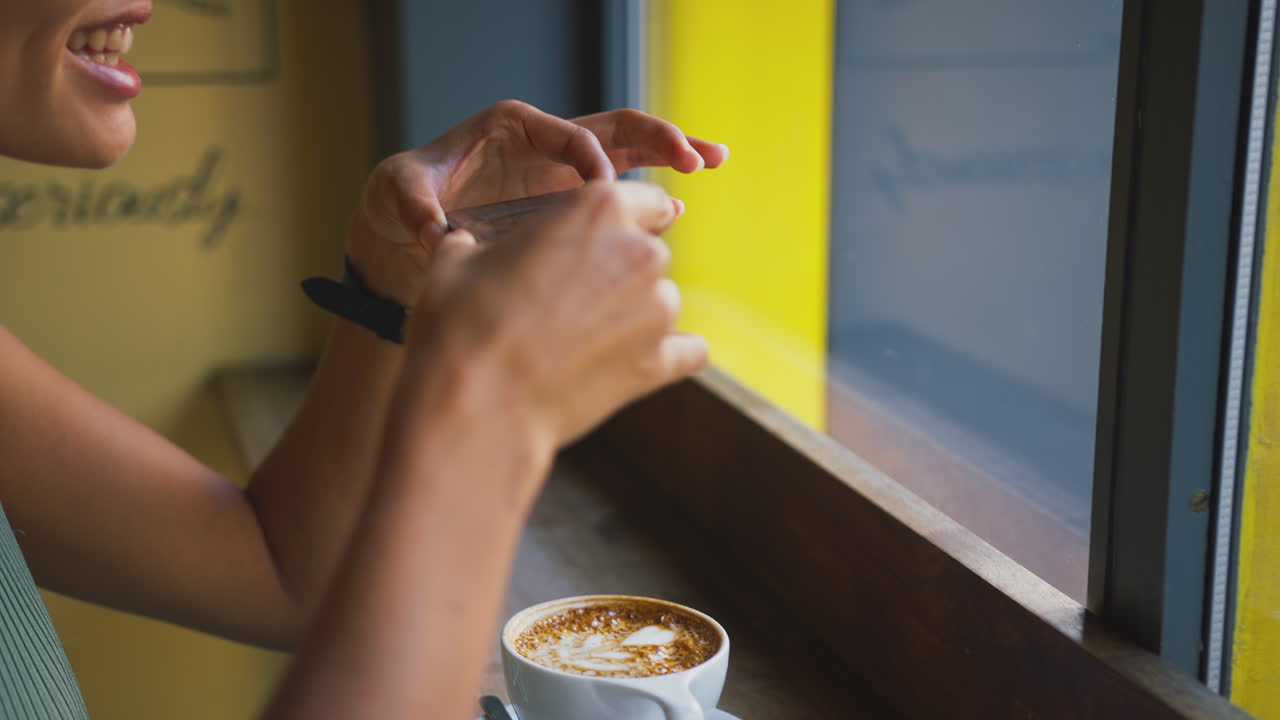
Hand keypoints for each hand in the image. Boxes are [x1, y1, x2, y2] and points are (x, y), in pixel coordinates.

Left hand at [347, 101, 728, 304]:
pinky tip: (683, 205)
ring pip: (627, 151)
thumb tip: (434, 232)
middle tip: (696, 158)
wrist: (404, 224)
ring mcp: (560, 168)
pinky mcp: (568, 196)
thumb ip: (415, 206)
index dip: (593, 163)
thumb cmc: (398, 200)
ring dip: (670, 153)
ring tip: (715, 159)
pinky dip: (651, 188)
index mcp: (512, 127)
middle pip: (613, 128)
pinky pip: (618, 184)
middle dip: (657, 139)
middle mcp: (544, 140)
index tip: (606, 196)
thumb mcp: (395, 195)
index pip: (569, 135)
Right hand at [402, 181, 707, 458]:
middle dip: (621, 271)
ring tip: (583, 341)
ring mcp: (659, 309)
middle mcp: (642, 251)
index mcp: (600, 208)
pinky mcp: (660, 363)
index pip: (643, 198)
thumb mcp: (459, 259)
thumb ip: (481, 240)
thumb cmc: (464, 322)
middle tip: (575, 300)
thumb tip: (462, 242)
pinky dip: (665, 356)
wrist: (478, 400)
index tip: (600, 240)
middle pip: (651, 251)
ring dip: (635, 315)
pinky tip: (630, 364)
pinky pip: (687, 351)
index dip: (623, 218)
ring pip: (663, 301)